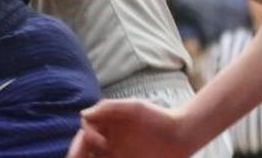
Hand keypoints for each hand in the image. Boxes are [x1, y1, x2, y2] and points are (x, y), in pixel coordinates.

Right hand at [67, 100, 197, 157]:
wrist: (183, 135)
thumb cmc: (158, 117)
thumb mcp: (133, 107)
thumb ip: (108, 108)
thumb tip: (83, 115)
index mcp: (106, 127)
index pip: (85, 134)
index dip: (85, 139)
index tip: (96, 142)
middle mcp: (108, 142)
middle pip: (86, 150)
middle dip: (78, 155)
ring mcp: (118, 155)